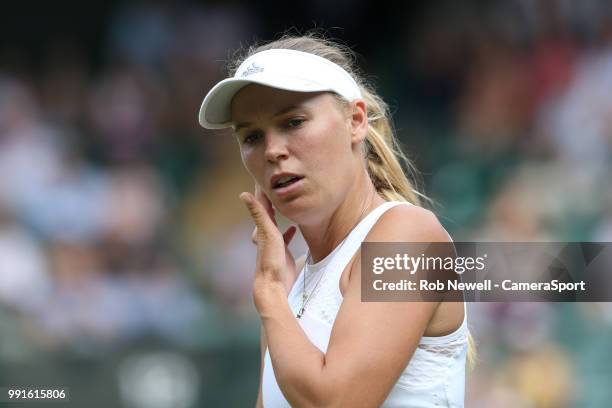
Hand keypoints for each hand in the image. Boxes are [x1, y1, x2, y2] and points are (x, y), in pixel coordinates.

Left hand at [240, 186, 297, 311]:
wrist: (273, 284)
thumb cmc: (270, 259)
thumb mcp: (267, 232)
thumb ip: (258, 213)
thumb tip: (243, 194)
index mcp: (262, 226)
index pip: (262, 202)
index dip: (264, 189)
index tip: (264, 174)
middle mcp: (265, 232)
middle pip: (268, 211)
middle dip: (272, 198)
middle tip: (277, 184)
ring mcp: (273, 242)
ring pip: (276, 223)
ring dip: (280, 213)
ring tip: (287, 203)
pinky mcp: (281, 251)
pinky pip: (285, 237)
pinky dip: (289, 231)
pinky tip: (295, 228)